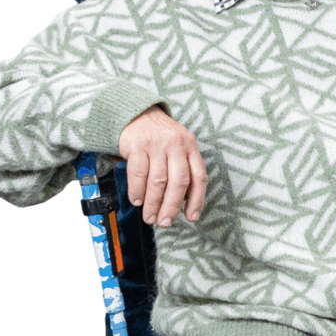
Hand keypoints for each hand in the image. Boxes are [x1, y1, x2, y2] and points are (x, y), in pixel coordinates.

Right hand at [116, 106, 206, 225]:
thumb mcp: (179, 148)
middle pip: (179, 182)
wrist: (138, 114)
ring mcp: (157, 144)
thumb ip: (183, 170)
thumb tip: (184, 202)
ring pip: (158, 181)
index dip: (197, 200)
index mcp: (191, 148)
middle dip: (172, 206)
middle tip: (165, 221)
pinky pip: (138, 173)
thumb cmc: (161, 138)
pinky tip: (137, 200)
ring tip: (150, 216)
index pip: (199, 177)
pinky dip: (138, 190)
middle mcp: (177, 145)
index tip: (192, 217)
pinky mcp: (137, 145)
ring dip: (153, 203)